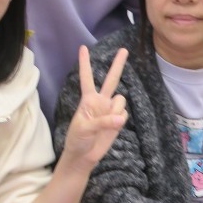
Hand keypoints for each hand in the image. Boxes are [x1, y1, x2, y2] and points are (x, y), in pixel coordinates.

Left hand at [58, 46, 128, 170]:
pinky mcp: (118, 120)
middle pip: (111, 79)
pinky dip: (120, 120)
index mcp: (87, 100)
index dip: (85, 63)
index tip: (83, 47)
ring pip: (121, 100)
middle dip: (118, 65)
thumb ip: (102, 122)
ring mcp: (110, 110)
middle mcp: (100, 101)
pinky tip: (112, 127)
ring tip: (106, 123)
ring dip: (116, 110)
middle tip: (124, 49)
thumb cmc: (77, 139)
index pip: (87, 78)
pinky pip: (124, 114)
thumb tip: (120, 118)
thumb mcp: (84, 129)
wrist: (84, 156)